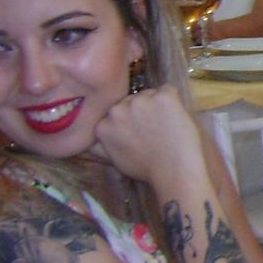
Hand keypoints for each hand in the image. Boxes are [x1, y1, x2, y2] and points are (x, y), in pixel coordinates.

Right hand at [90, 87, 210, 188]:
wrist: (174, 171)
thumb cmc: (146, 169)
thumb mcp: (113, 158)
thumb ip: (100, 145)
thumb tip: (87, 142)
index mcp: (103, 124)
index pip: (116, 112)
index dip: (130, 120)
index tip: (139, 132)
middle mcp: (117, 109)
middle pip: (131, 100)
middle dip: (141, 111)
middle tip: (154, 130)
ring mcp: (140, 100)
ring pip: (149, 94)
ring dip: (157, 105)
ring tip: (165, 127)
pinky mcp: (163, 96)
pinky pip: (168, 91)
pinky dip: (174, 102)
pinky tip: (175, 119)